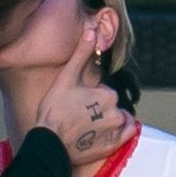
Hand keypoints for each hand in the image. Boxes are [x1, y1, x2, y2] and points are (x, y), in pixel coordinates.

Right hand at [34, 29, 133, 166]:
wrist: (49, 143)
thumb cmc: (54, 110)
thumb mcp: (66, 78)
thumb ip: (82, 54)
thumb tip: (92, 31)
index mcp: (107, 93)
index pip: (104, 91)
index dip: (89, 96)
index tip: (76, 102)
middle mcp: (116, 111)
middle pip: (110, 105)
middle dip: (98, 108)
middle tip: (78, 115)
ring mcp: (116, 130)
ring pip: (118, 118)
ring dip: (108, 120)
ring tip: (87, 126)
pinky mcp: (113, 145)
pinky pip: (126, 134)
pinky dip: (118, 132)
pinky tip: (102, 133)